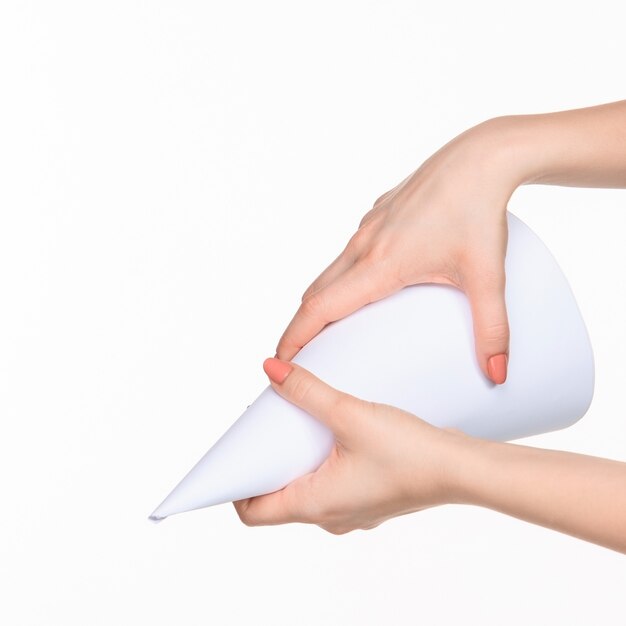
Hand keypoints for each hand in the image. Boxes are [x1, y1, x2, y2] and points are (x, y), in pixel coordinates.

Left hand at [234, 358, 625, 551]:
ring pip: (304, 490)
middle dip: (265, 465)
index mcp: (314, 505)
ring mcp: (350, 510)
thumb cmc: (409, 451)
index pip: (252, 512)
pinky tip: (330, 432)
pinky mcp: (368, 498)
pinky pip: (330, 485)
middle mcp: (329, 515)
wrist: (462, 469)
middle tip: (266, 427)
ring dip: (294, 460)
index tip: (236, 455)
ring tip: (296, 423)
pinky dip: (319, 462)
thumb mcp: (349, 414)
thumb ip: (307, 390)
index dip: (236, 486)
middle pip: (276, 499)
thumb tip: (270, 370)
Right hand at [276, 118, 525, 383]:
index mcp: (381, 262)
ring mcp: (369, 226)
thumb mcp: (487, 276)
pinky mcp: (378, 214)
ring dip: (318, 301)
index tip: (283, 360)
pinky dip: (340, 277)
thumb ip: (493, 329)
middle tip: (300, 355)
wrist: (484, 155)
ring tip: (325, 329)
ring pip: (330, 271)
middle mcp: (365, 243)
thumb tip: (497, 374)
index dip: (296, 337)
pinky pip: (348, 253)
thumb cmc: (482, 210)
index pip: (321, 308)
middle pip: (315, 292)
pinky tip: (360, 287)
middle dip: (301, 326)